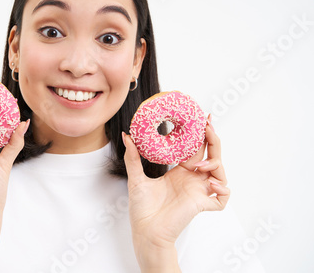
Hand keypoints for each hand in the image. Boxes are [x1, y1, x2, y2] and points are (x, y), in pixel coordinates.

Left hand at [122, 115, 229, 249]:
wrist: (145, 230)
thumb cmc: (142, 208)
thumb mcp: (136, 178)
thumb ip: (133, 157)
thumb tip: (127, 136)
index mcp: (180, 172)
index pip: (196, 149)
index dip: (201, 134)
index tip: (202, 118)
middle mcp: (192, 180)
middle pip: (212, 155)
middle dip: (213, 140)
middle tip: (208, 125)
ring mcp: (199, 192)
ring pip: (220, 174)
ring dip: (215, 164)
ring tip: (200, 164)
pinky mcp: (201, 205)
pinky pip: (222, 198)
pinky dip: (222, 190)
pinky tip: (211, 184)